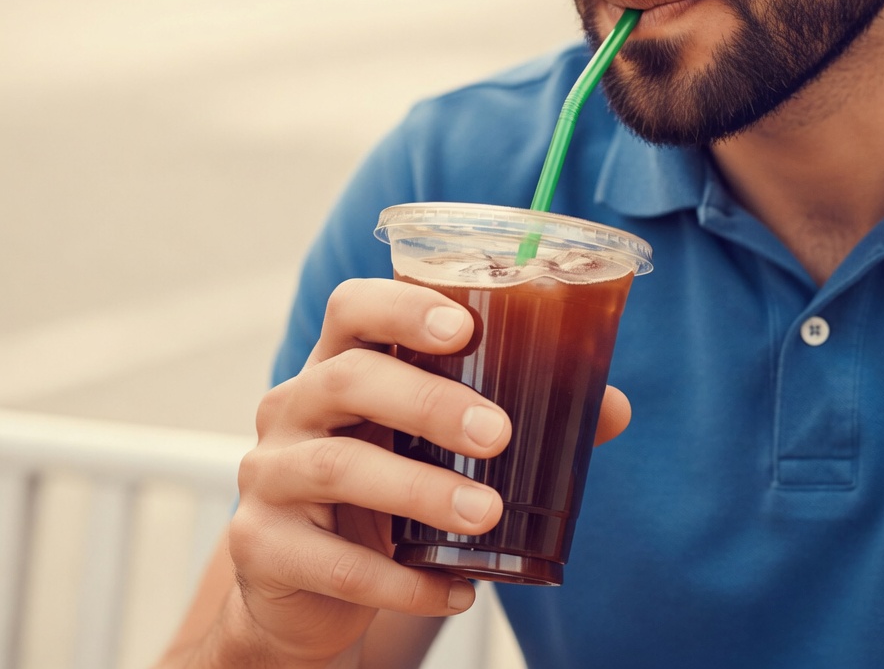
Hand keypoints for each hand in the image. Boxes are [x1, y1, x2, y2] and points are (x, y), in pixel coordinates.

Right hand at [223, 277, 630, 665]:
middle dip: (428, 401)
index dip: (401, 306)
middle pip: (347, 379)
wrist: (306, 587)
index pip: (352, 309)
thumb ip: (513, 417)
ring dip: (422, 491)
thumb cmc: (385, 491)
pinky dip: (403, 581)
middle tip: (498, 434)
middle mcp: (293, 408)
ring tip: (488, 515)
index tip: (463, 329)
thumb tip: (612, 408)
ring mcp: (268, 477)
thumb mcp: (434, 446)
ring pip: (339, 468)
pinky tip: (459, 590)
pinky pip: (334, 563)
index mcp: (339, 366)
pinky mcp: (261, 547)